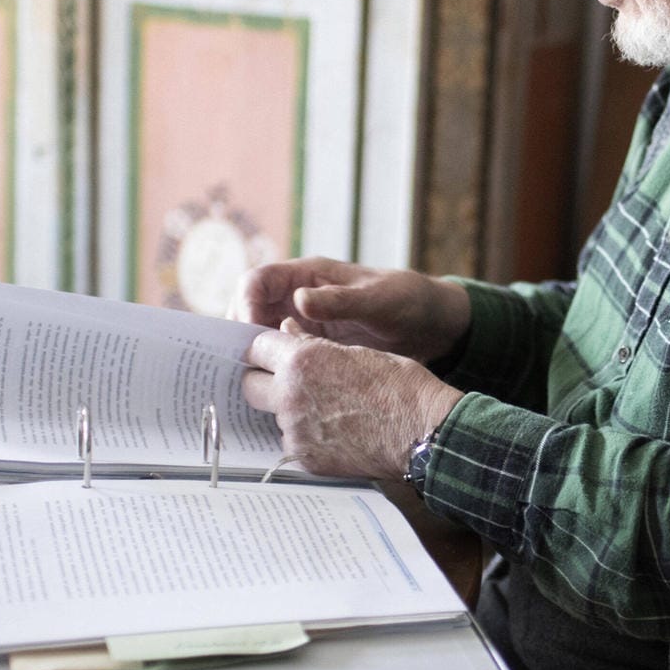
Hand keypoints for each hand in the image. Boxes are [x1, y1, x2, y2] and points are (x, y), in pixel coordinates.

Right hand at [230, 256, 471, 364]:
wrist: (430, 325)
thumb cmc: (406, 301)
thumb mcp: (377, 299)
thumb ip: (341, 301)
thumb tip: (299, 299)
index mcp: (308, 275)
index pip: (257, 281)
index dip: (245, 304)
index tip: (249, 335)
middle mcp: (297, 297)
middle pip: (248, 310)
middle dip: (239, 335)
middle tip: (243, 366)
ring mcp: (301, 323)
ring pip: (259, 337)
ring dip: (251, 357)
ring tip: (253, 383)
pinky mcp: (310, 348)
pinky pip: (279, 357)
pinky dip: (272, 372)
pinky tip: (276, 394)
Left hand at [240, 320, 463, 479]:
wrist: (423, 432)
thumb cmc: (398, 385)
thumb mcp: (356, 351)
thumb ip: (312, 343)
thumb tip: (287, 330)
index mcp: (301, 361)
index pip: (256, 348)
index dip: (263, 348)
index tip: (270, 352)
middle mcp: (290, 396)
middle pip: (250, 385)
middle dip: (263, 379)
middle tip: (285, 379)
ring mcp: (295, 432)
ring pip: (272, 415)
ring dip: (286, 408)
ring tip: (324, 406)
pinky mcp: (305, 458)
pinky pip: (291, 441)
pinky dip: (304, 434)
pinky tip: (333, 429)